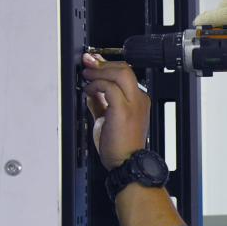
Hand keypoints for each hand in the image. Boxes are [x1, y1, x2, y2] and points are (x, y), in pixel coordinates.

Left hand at [81, 53, 150, 170]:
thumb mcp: (107, 119)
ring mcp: (133, 104)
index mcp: (138, 100)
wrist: (127, 163)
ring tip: (87, 75)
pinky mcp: (123, 110)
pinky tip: (88, 90)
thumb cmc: (120, 146)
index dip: (107, 65)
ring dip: (100, 71)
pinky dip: (96, 85)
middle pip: (125, 69)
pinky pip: (110, 88)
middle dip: (103, 64)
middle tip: (88, 63)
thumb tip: (92, 91)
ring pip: (121, 73)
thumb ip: (101, 103)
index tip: (93, 62)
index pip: (125, 74)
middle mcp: (139, 99)